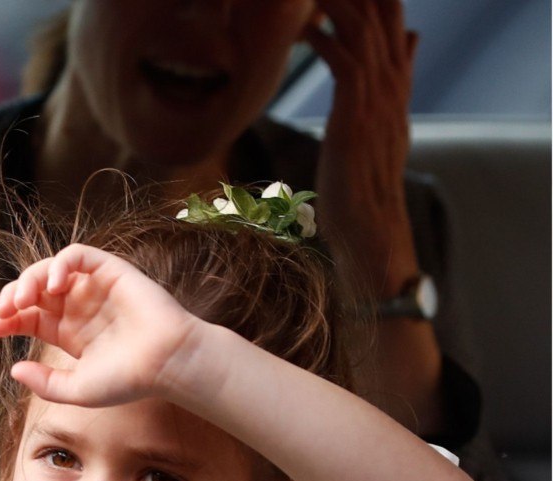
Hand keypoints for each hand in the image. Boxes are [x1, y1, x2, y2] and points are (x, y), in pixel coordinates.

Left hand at [0, 244, 200, 406]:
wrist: (167, 364)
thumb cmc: (128, 380)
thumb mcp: (77, 389)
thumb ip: (45, 383)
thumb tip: (13, 369)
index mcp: (68, 331)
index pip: (29, 317)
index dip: (8, 319)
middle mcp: (78, 307)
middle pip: (34, 291)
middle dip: (13, 296)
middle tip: (5, 311)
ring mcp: (93, 287)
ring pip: (51, 269)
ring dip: (30, 279)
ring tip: (24, 300)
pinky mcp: (110, 271)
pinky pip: (78, 255)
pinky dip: (60, 264)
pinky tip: (55, 286)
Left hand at [307, 0, 419, 293]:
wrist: (368, 229)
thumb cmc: (361, 186)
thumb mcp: (378, 131)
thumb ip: (390, 88)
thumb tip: (407, 49)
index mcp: (395, 90)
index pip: (393, 26)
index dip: (377, 1)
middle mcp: (393, 89)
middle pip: (383, 20)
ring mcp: (379, 101)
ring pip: (365, 33)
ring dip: (339, 4)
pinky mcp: (357, 116)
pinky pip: (344, 62)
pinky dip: (325, 39)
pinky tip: (302, 26)